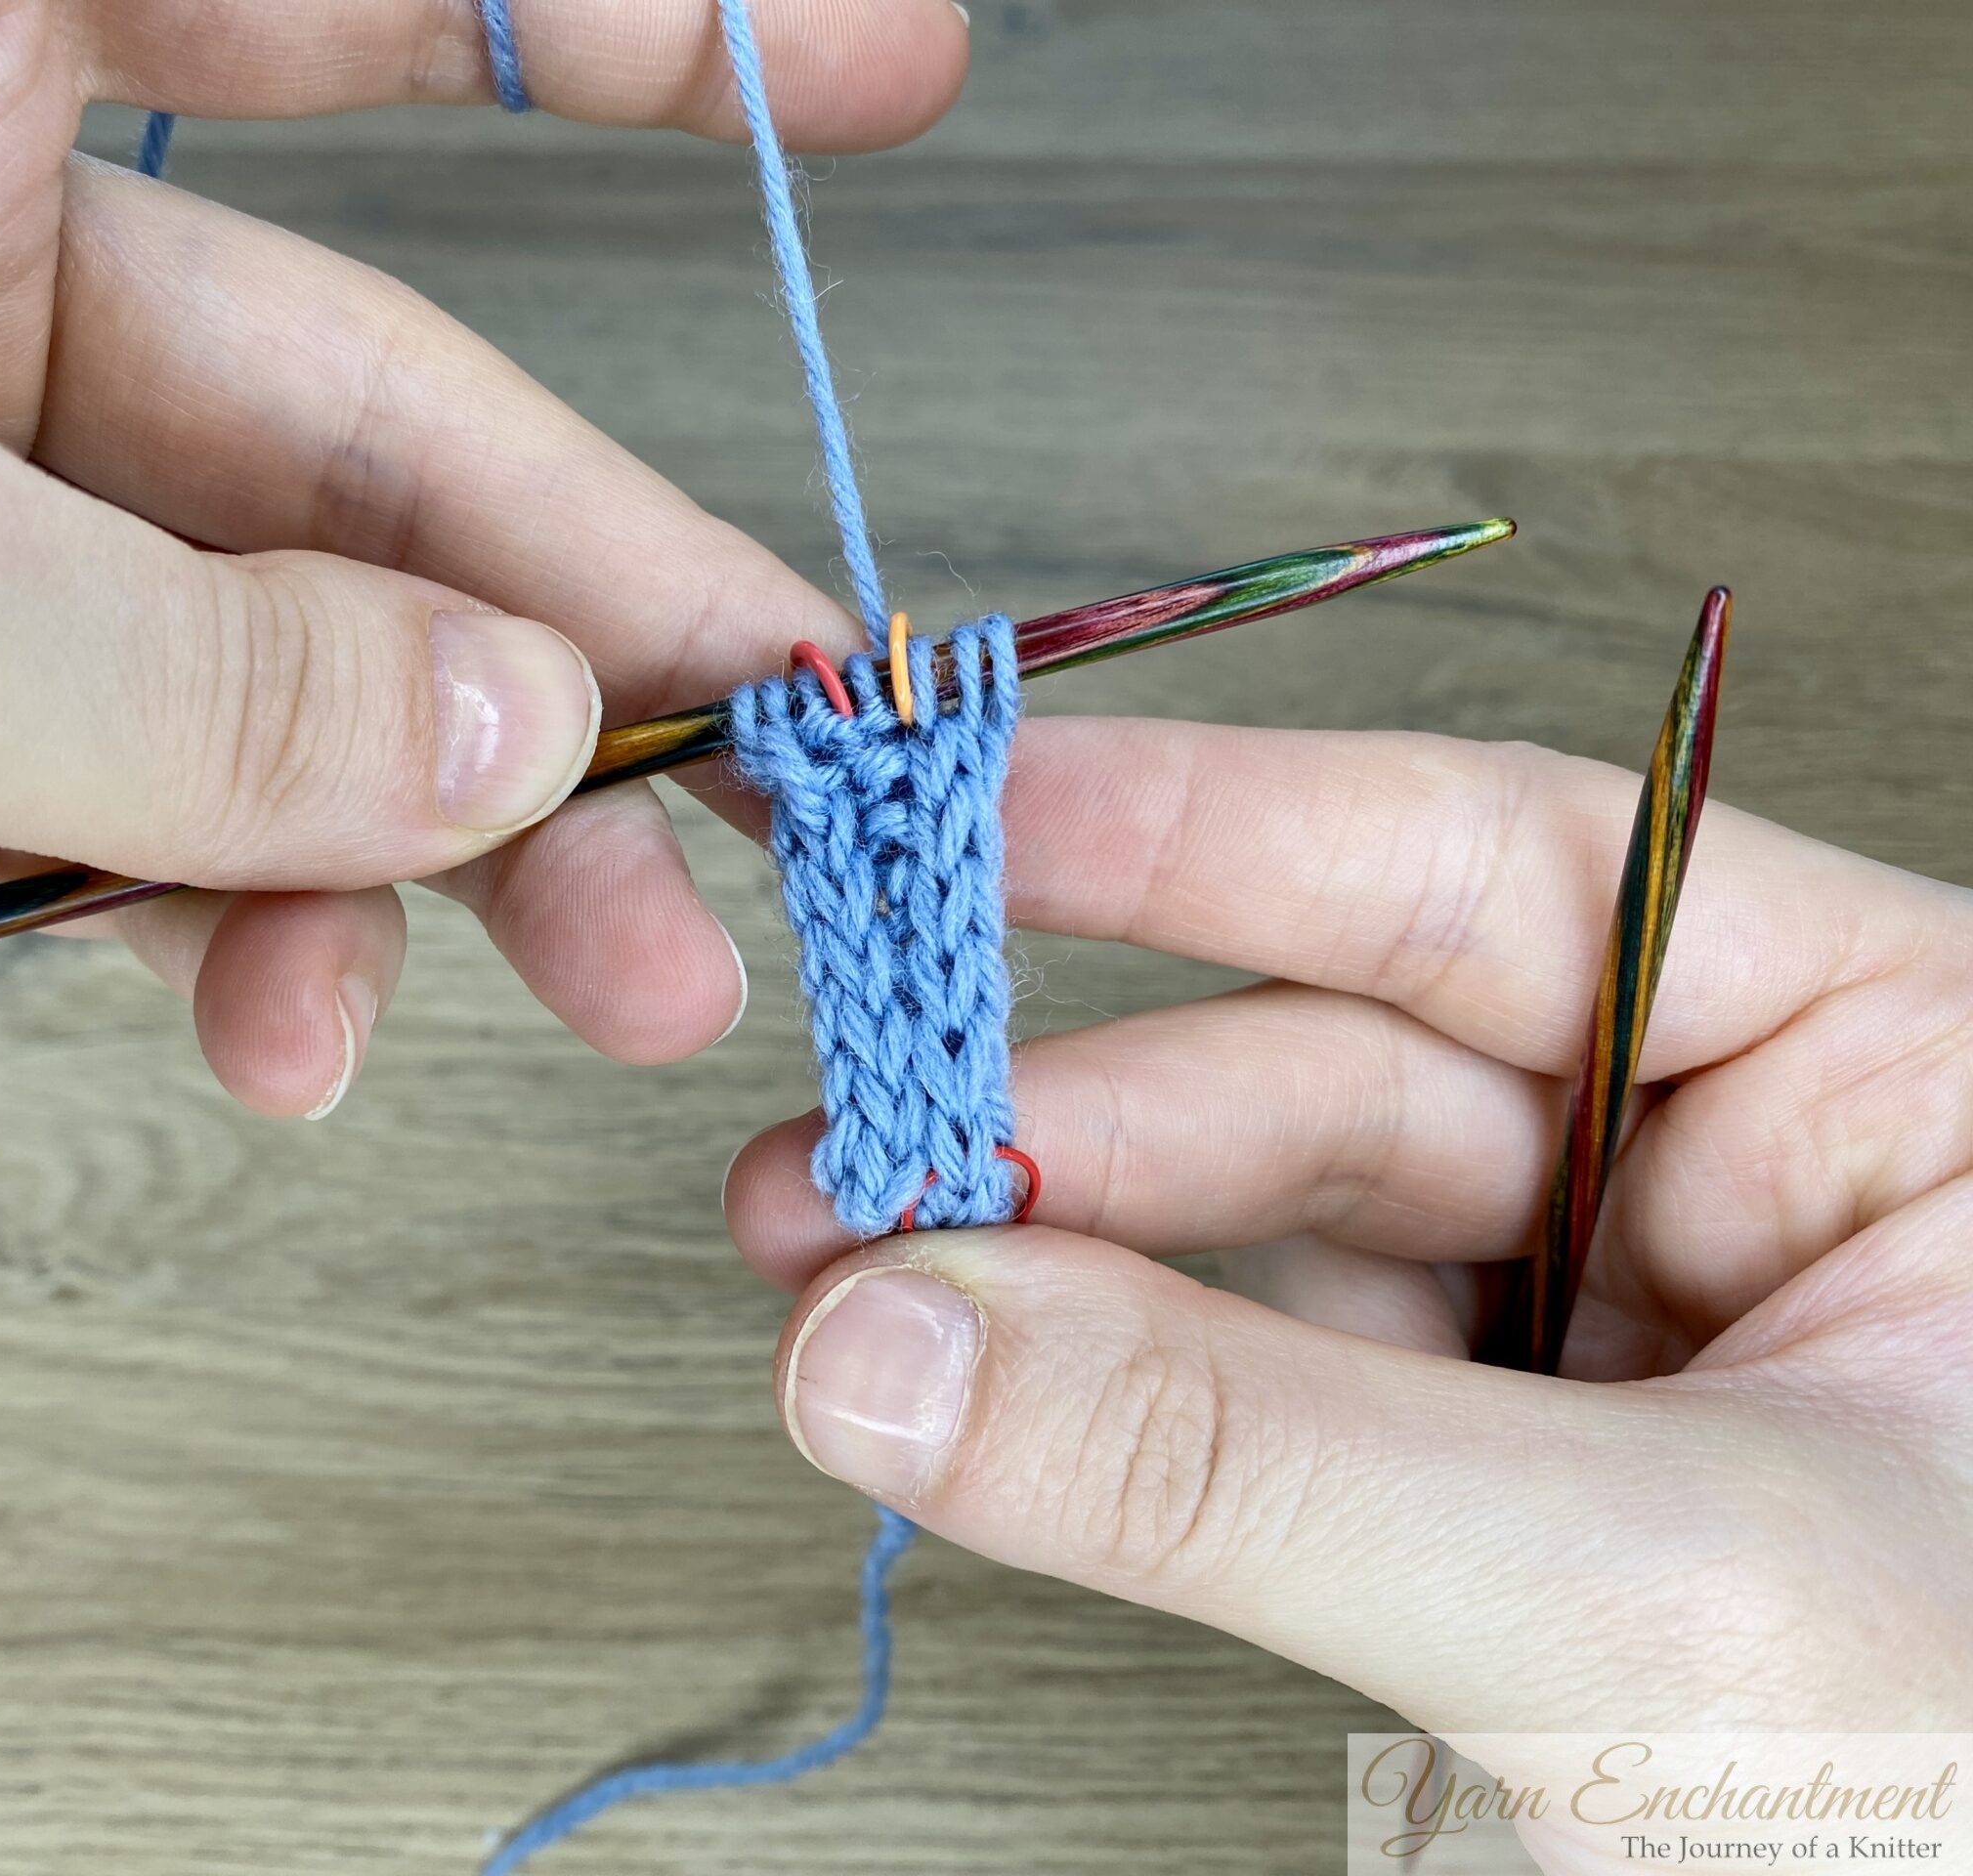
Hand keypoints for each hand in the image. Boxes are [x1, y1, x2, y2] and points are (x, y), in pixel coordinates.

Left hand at [0, 0, 968, 1145]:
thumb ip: (175, 646)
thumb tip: (512, 728)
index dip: (586, 18)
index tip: (853, 66)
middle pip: (330, 381)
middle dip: (569, 594)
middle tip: (783, 736)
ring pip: (268, 635)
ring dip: (452, 823)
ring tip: (614, 966)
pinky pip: (141, 794)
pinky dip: (250, 923)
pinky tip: (295, 1027)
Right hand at [728, 719, 1972, 1748]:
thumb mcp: (1652, 1605)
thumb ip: (1259, 1459)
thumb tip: (904, 1343)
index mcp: (1889, 1082)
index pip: (1509, 876)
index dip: (1211, 831)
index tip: (974, 812)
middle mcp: (1733, 1179)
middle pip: (1333, 1060)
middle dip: (1070, 1122)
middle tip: (849, 1156)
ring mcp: (1606, 1338)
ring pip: (1261, 1230)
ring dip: (1038, 1256)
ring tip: (847, 1285)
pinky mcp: (1490, 1488)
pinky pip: (1247, 1392)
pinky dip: (1090, 1394)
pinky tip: (969, 1384)